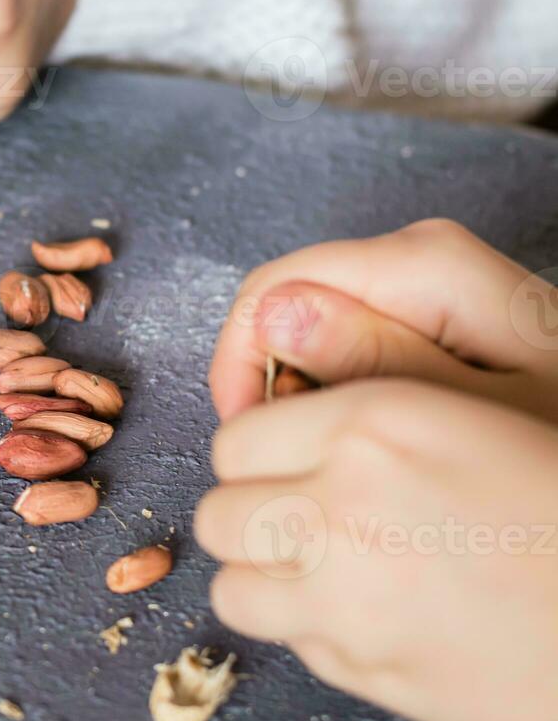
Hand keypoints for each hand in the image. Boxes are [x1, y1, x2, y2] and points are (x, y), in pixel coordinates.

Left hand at [196, 379, 557, 720]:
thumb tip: (282, 316)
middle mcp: (344, 507)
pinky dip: (309, 627)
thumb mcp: (507, 388)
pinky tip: (371, 613)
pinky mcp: (362, 669)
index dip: (267, 449)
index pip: (239, 435)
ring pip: (233, 582)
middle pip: (221, 509)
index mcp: (377, 425)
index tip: (301, 461)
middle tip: (318, 516)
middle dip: (257, 510)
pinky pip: (282, 638)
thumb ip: (382, 354)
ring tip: (336, 567)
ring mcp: (345, 598)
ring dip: (269, 574)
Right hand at [209, 219, 557, 424]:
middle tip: (310, 461)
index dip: (244, 365)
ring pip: (313, 329)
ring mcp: (426, 285)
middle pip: (288, 307)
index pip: (271, 290)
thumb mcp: (476, 413)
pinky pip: (353, 342)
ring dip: (308, 397)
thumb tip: (276, 318)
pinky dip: (343, 394)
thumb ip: (374, 359)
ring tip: (349, 458)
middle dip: (278, 384)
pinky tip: (377, 441)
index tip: (253, 436)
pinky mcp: (435, 311)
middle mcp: (417, 259)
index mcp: (422, 265)